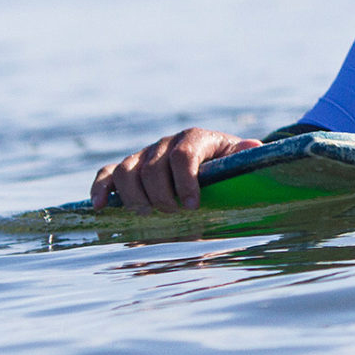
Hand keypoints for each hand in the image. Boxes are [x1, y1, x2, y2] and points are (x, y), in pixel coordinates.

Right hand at [90, 128, 259, 212]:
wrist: (215, 163)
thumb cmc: (229, 168)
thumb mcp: (240, 163)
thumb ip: (245, 158)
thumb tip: (253, 146)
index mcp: (196, 138)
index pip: (183, 155)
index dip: (185, 181)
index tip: (192, 206)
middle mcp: (166, 143)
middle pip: (152, 167)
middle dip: (161, 195)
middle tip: (173, 215)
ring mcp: (145, 154)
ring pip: (127, 170)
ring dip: (134, 196)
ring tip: (147, 215)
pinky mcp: (129, 167)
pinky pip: (107, 173)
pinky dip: (101, 188)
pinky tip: (101, 207)